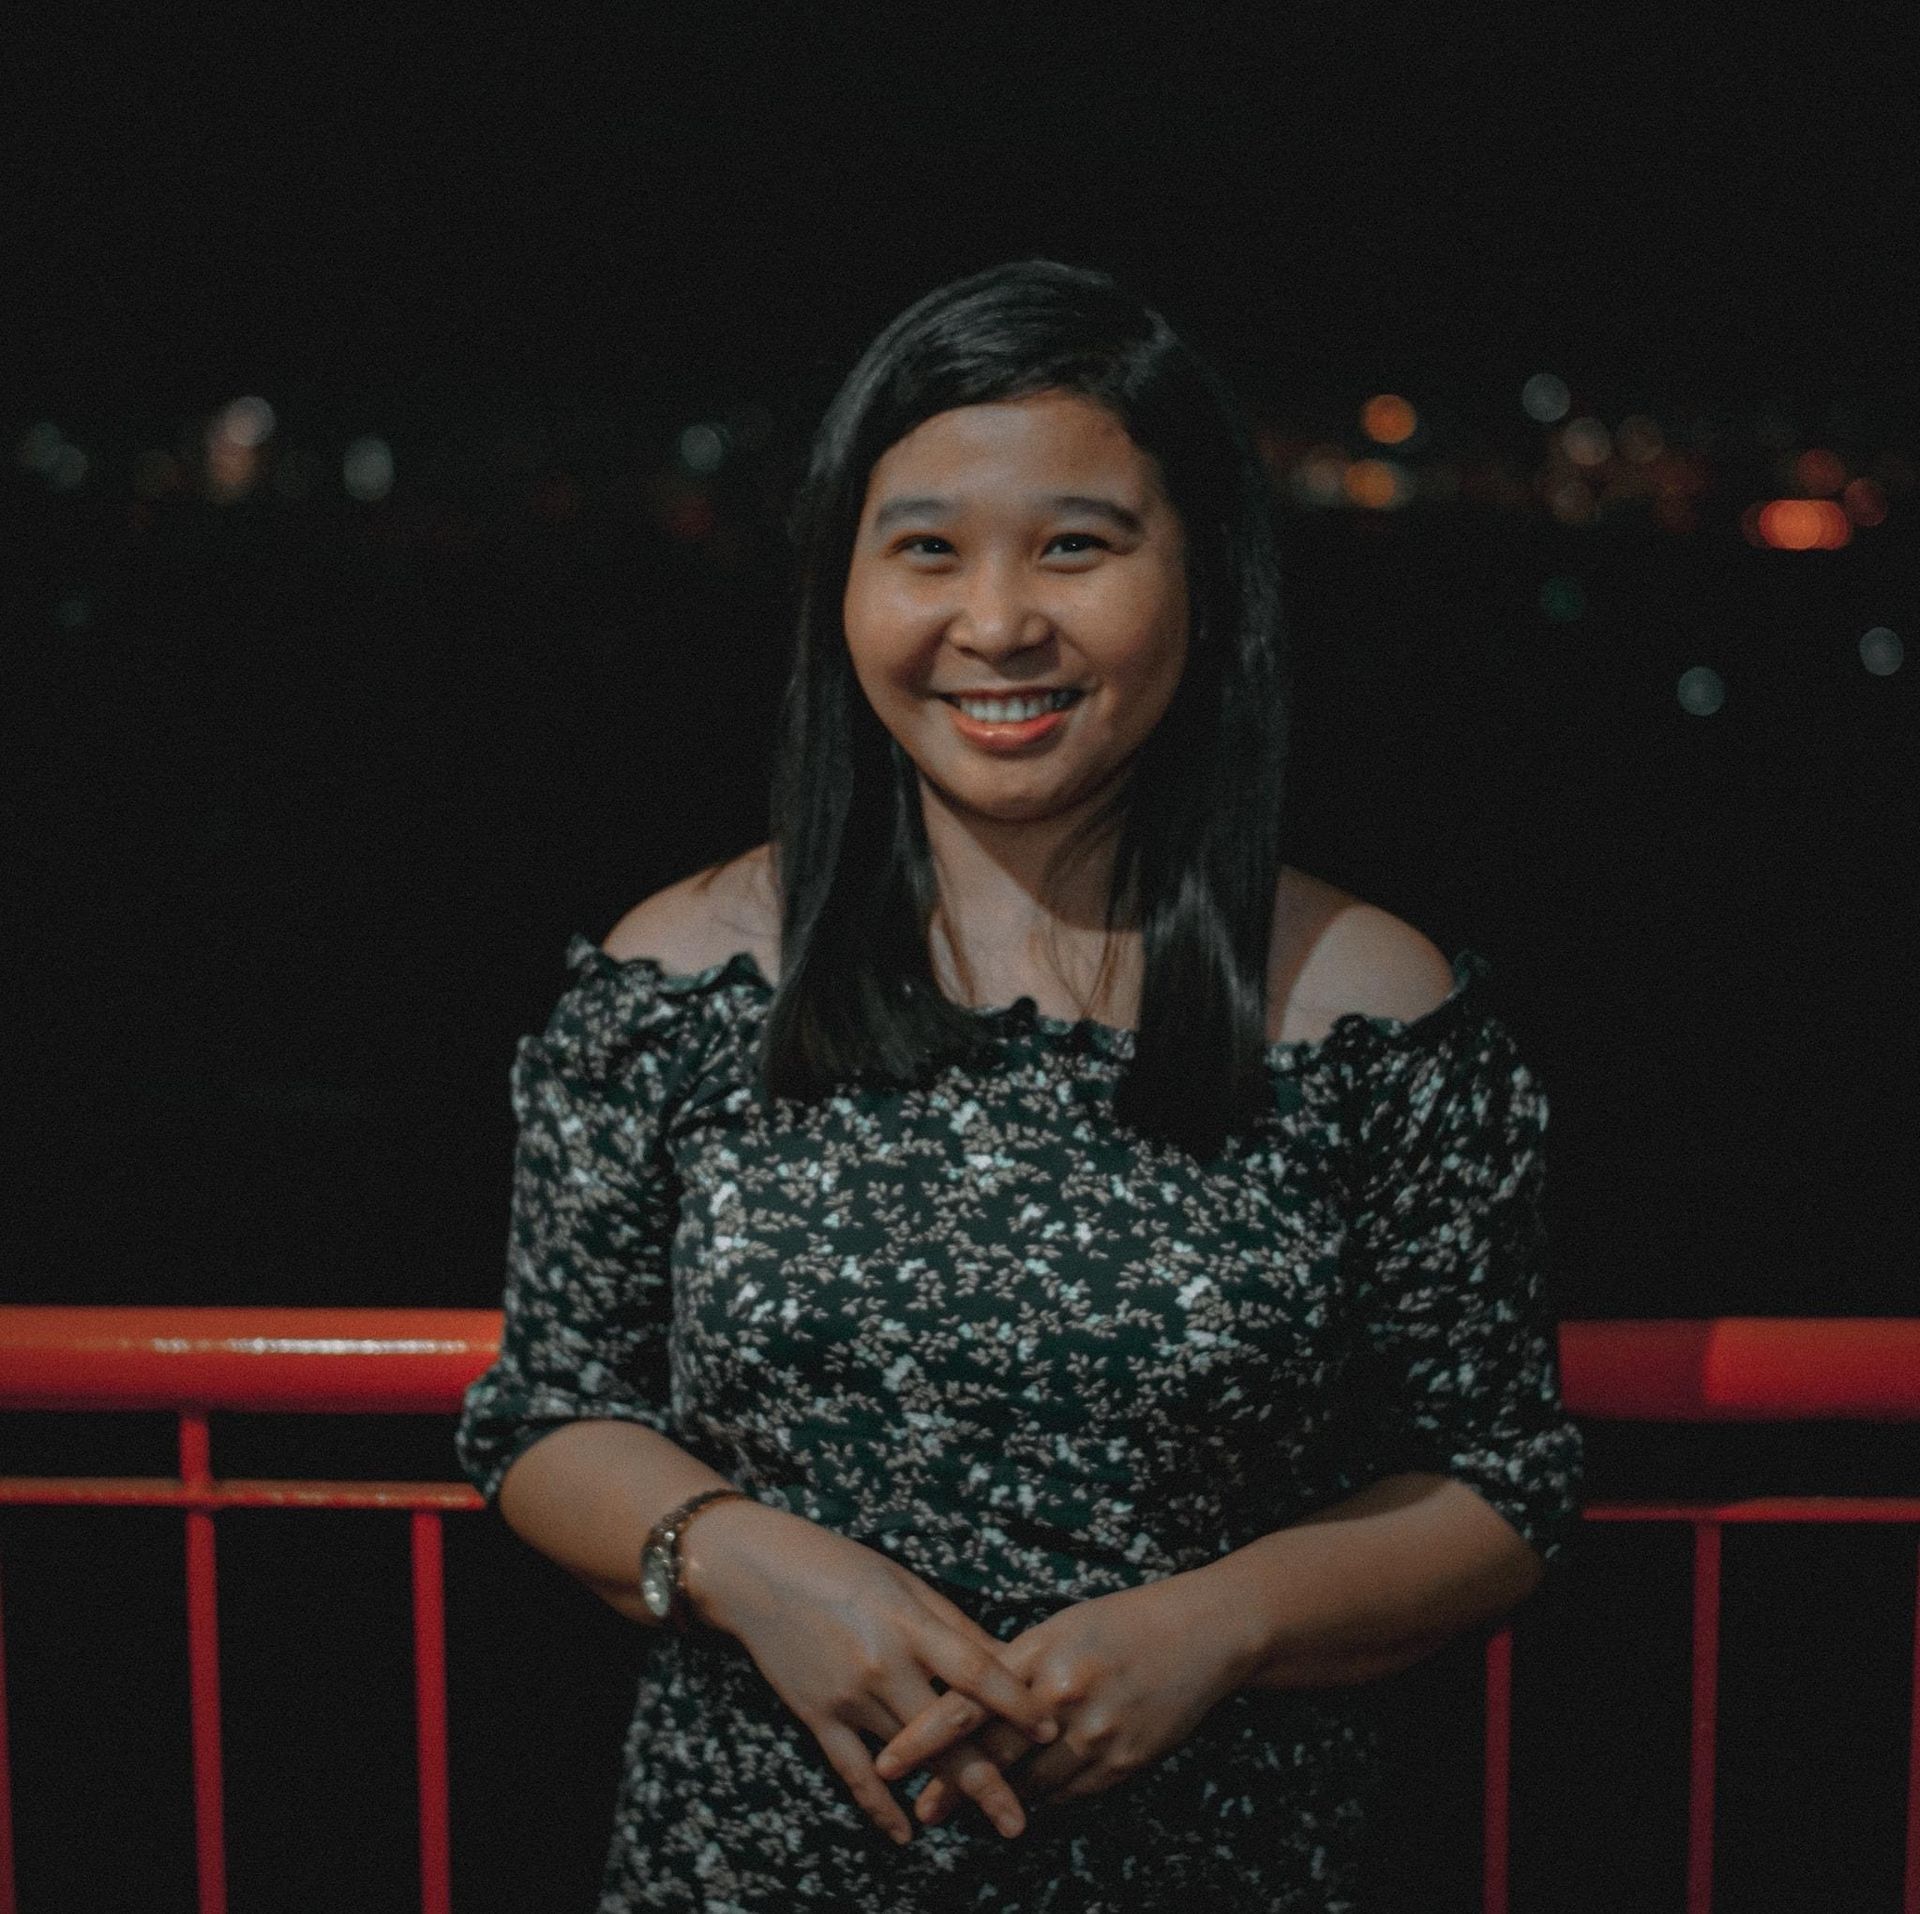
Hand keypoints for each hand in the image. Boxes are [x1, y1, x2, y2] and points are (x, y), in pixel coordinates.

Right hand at [683, 1501, 1061, 1845]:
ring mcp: (848, 1695)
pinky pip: (853, 1772)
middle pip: (945, 1732)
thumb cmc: (841, 1567)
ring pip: (908, 1758)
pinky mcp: (816, 1715)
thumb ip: (954, 1625)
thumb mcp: (905, 1583)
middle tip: (1021, 1819)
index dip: (1014, 1703)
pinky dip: (879, 1807)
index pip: (975, 1671)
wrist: (757, 1572)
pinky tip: (904, 1834)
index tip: (1049, 1729)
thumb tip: (1006, 1660)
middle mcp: (882, 1664)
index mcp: (909, 1624)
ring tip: (986, 1825)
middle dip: (987, 1778)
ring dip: (946, 1795)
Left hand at [872, 1571, 1245, 1825]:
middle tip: (920, 1809)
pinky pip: (1070, 1792)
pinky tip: (1028, 1797)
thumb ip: (1018, 1665)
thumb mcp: (1063, 1627)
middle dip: (951, 1785)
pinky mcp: (1124, 1761)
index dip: (923, 1736)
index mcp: (1041, 1650)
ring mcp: (1096, 1732)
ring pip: (1031, 1782)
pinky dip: (1045, 1795)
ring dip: (1000, 1797)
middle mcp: (1064, 1693)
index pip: (967, 1700)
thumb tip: (968, 1702)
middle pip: (993, 1753)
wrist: (1204, 1633)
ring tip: (968, 1808)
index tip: (888, 1762)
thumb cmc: (1123, 1622)